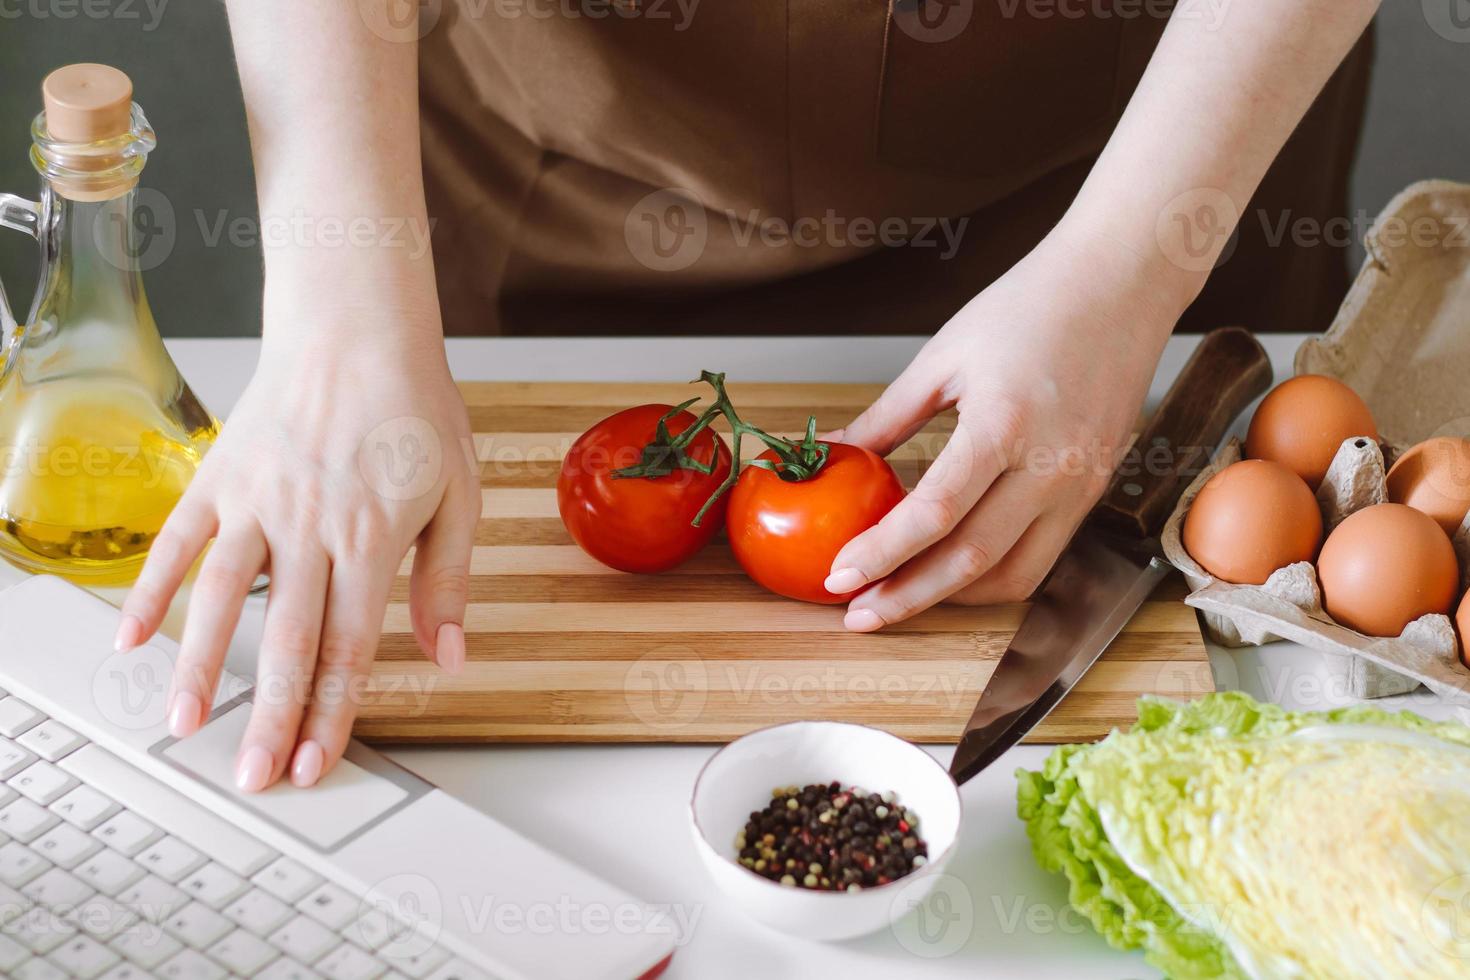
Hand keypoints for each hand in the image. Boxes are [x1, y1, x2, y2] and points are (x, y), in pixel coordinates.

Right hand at [114, 314, 478, 790]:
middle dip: (269, 715)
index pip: (350, 645)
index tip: (316, 762)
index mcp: (372, 538)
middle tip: (253, 774)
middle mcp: (310, 527)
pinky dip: (151, 590)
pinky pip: (177, 542)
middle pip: (285, 639)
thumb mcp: (460, 493)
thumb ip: (448, 579)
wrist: (357, 330)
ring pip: (221, 598)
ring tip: (185, 723)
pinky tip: (135, 638)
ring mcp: (258, 502)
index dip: (333, 712)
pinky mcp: (219, 478)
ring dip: (201, 666)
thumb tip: (450, 655)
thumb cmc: (414, 409)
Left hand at [824, 226, 1182, 628]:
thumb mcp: (943, 356)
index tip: (839, 576)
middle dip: (908, 597)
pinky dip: (992, 575)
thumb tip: (832, 453)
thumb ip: (886, 417)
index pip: (933, 513)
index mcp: (1004, 424)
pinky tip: (950, 569)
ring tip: (899, 597)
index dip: (881, 553)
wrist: (1121, 284)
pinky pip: (1041, 556)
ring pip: (1013, 575)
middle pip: (971, 560)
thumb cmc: (1031, 306)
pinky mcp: (1093, 492)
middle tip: (859, 614)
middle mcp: (1049, 467)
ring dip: (952, 598)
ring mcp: (1079, 486)